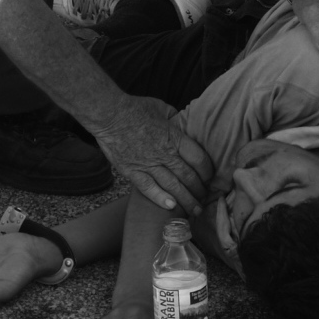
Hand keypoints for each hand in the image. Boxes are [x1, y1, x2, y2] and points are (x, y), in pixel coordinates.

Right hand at [93, 95, 213, 213]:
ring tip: (194, 211)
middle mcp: (164, 154)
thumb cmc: (134, 108)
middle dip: (200, 190)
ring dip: (186, 200)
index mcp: (175, 138)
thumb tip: (182, 124)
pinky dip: (161, 199)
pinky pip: (148, 188)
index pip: (199, 160)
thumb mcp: (162, 108)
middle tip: (205, 198)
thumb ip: (175, 119)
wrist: (108, 114)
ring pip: (173, 187)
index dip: (208, 171)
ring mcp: (147, 164)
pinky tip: (171, 207)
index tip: (210, 177)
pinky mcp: (132, 171)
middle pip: (189, 177)